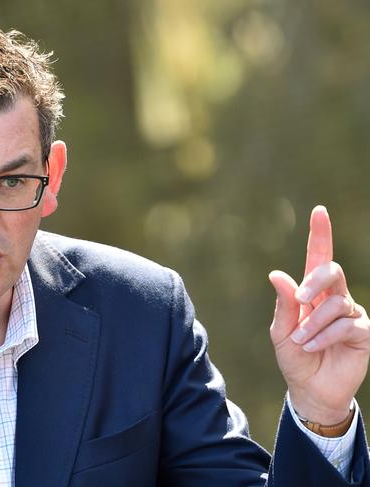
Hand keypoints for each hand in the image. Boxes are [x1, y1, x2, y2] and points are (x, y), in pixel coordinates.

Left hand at [269, 205, 369, 424]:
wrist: (309, 389)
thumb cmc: (294, 356)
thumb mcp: (281, 330)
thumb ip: (284, 303)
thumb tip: (277, 274)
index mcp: (313, 292)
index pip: (319, 257)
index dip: (321, 234)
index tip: (319, 211)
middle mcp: (335, 298)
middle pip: (332, 271)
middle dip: (315, 281)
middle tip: (300, 299)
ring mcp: (352, 314)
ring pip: (336, 303)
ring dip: (313, 323)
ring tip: (301, 341)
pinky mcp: (364, 333)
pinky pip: (346, 324)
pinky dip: (324, 336)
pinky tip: (313, 347)